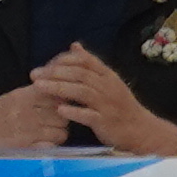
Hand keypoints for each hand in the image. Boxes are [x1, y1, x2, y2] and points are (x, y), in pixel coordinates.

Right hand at [0, 86, 60, 153]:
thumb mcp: (11, 98)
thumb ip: (34, 93)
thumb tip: (58, 88)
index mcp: (20, 97)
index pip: (54, 92)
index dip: (61, 98)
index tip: (59, 103)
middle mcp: (25, 113)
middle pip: (61, 112)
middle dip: (62, 116)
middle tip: (54, 120)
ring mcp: (26, 132)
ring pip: (61, 131)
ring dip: (58, 132)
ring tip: (48, 132)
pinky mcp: (27, 149)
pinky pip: (52, 146)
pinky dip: (52, 146)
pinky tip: (44, 143)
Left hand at [41, 47, 176, 156]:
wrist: (142, 130)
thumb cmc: (120, 106)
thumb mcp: (109, 81)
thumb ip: (91, 64)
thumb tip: (74, 45)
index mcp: (108, 76)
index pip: (85, 61)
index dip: (63, 60)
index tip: (45, 64)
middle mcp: (108, 87)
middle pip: (80, 74)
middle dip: (55, 72)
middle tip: (34, 74)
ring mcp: (107, 105)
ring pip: (82, 92)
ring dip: (59, 88)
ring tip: (39, 87)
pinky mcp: (106, 122)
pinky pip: (88, 115)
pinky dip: (74, 112)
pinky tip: (59, 110)